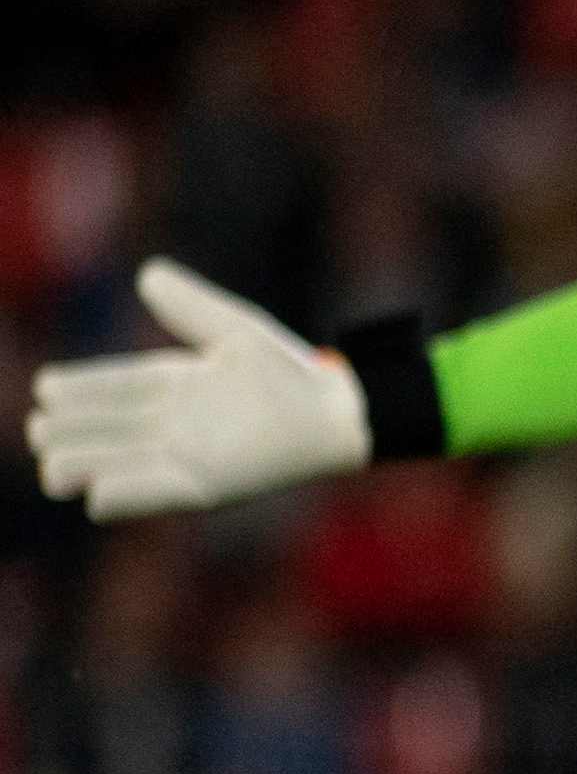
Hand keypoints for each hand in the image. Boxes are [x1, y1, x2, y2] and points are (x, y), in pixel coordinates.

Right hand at [25, 259, 375, 517]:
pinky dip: (130, 495)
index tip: (45, 389)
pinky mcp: (210, 485)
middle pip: (111, 429)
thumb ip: (190, 306)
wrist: (340, 411)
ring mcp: (190, 455)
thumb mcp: (235, 332)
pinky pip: (161, 492)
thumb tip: (148, 274)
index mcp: (176, 386)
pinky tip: (95, 498)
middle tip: (39, 430)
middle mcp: (176, 424)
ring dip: (89, 466)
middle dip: (74, 432)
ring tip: (51, 471)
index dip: (82, 389)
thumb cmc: (294, 372)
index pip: (117, 386)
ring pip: (125, 462)